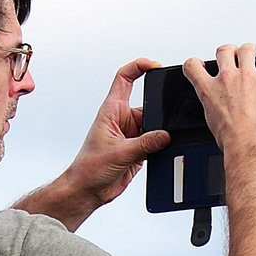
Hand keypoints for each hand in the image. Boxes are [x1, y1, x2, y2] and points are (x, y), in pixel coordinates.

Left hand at [66, 57, 172, 205]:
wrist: (88, 190)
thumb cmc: (89, 168)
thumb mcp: (119, 153)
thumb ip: (146, 143)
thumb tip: (166, 134)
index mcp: (112, 110)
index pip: (125, 78)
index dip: (139, 66)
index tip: (155, 66)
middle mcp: (122, 119)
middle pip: (149, 104)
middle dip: (160, 110)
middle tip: (167, 118)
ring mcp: (132, 134)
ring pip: (156, 125)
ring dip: (160, 133)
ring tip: (157, 144)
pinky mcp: (139, 148)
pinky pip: (157, 140)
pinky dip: (162, 145)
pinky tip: (159, 152)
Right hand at [184, 41, 255, 158]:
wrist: (248, 145)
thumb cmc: (232, 139)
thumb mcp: (212, 121)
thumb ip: (215, 106)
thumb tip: (220, 109)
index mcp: (209, 89)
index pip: (193, 66)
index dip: (196, 63)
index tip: (200, 64)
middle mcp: (228, 79)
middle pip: (225, 51)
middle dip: (228, 52)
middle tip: (232, 57)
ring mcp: (249, 77)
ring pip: (247, 50)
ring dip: (248, 50)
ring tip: (251, 52)